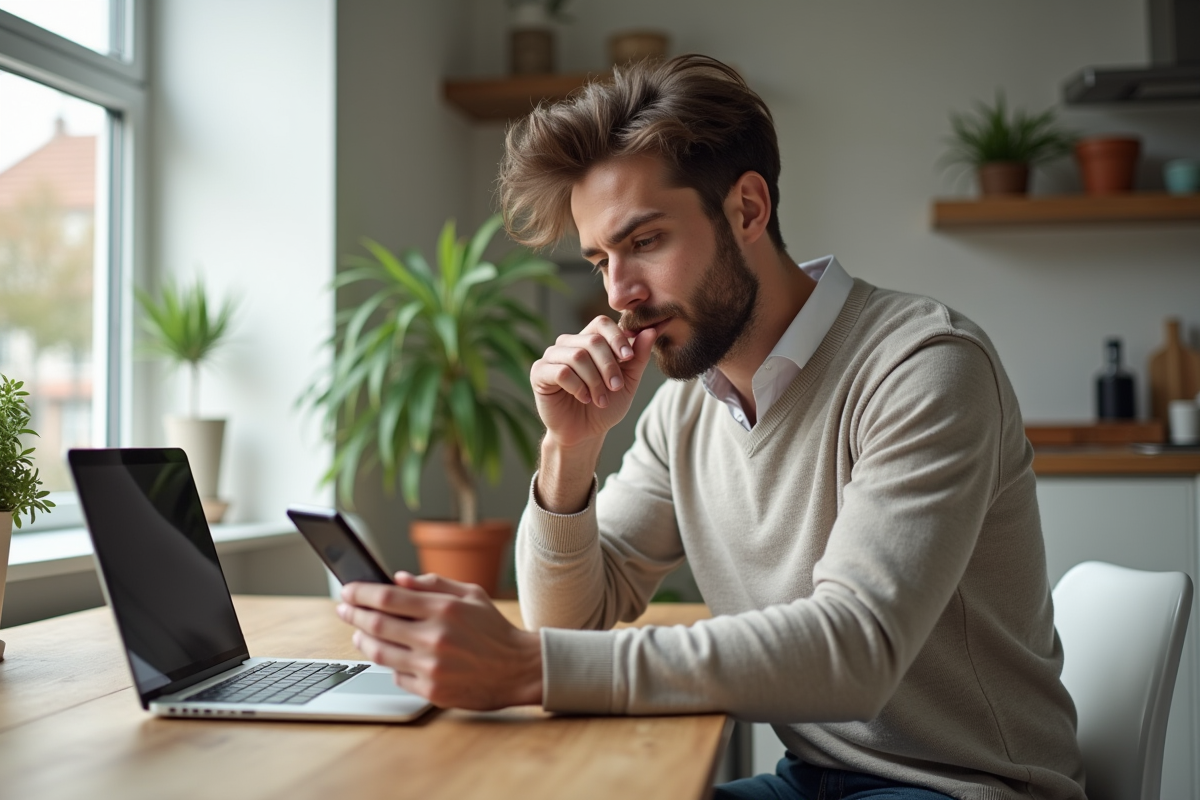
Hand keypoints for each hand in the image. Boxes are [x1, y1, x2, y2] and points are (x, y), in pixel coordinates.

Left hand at [337, 572, 542, 709]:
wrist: (517, 669)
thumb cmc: (493, 629)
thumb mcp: (471, 594)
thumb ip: (433, 583)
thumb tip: (398, 578)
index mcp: (444, 609)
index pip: (387, 597)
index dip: (361, 592)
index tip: (347, 590)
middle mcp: (434, 638)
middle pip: (376, 624)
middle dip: (353, 614)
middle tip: (343, 609)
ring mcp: (431, 668)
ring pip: (379, 652)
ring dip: (362, 640)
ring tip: (359, 632)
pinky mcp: (431, 691)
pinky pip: (396, 676)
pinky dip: (389, 664)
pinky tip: (389, 655)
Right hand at [530, 315, 657, 449]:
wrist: (585, 433)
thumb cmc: (605, 405)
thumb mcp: (628, 381)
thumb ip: (638, 357)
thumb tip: (651, 331)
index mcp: (589, 340)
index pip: (601, 323)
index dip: (617, 338)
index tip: (628, 358)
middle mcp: (568, 343)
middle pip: (592, 340)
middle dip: (609, 366)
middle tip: (616, 387)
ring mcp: (552, 356)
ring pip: (577, 356)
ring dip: (594, 380)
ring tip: (601, 399)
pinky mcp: (539, 373)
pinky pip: (561, 372)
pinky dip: (578, 387)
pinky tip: (584, 398)